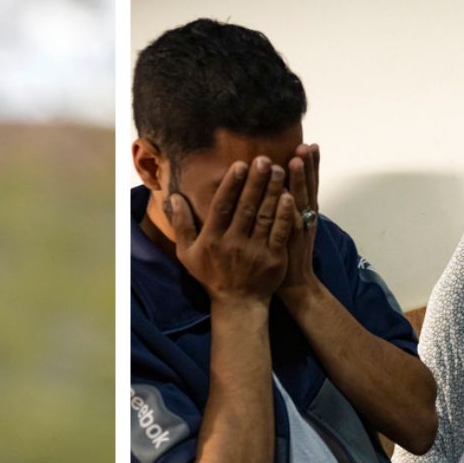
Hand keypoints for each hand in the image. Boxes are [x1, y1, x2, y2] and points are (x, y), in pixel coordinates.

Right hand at [166, 156, 296, 304]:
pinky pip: (279, 233)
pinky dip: (284, 215)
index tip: (240, 164)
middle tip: (264, 159)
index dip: (232, 184)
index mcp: (212, 239)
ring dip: (273, 191)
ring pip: (265, 216)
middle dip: (256, 181)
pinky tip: (290, 197)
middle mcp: (233, 243)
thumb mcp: (187, 253)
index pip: (222, 206)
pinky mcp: (274, 258)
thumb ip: (181, 224)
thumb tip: (174, 197)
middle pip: (246, 207)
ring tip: (279, 170)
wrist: (238, 303)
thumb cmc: (211, 275)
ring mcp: (255, 251)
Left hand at [278, 143, 321, 302]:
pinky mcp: (291, 240)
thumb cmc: (286, 252)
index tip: (309, 144)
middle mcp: (306, 216)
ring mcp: (300, 227)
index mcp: (305, 211)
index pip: (310, 183)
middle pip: (310, 186)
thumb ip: (288, 205)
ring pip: (302, 200)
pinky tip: (286, 193)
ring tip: (296, 159)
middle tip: (306, 145)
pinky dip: (290, 208)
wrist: (295, 283)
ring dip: (301, 180)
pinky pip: (291, 221)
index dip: (311, 165)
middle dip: (308, 166)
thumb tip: (281, 184)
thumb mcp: (290, 224)